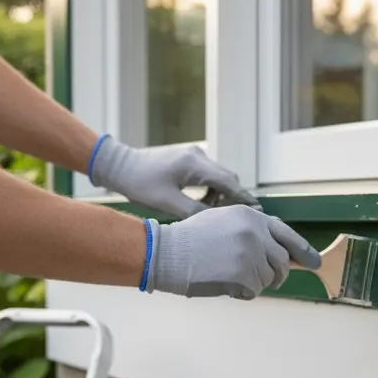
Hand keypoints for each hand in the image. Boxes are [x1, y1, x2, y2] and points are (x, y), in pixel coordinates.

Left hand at [90, 138, 257, 219]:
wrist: (119, 165)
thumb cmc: (139, 184)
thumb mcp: (167, 203)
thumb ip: (194, 212)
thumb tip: (217, 222)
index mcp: (195, 165)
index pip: (229, 182)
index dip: (244, 199)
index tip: (258, 213)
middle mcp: (198, 156)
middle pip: (228, 178)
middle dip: (234, 198)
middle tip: (237, 218)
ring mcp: (193, 155)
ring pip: (218, 177)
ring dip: (220, 194)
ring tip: (212, 213)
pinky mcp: (187, 159)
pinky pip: (207, 175)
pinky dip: (210, 189)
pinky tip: (200, 203)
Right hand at [146, 205, 321, 299]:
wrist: (167, 252)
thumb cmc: (191, 240)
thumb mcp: (224, 221)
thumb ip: (252, 231)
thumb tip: (279, 250)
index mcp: (252, 217)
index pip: (287, 235)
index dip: (303, 251)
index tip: (315, 262)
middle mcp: (255, 232)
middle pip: (282, 262)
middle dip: (275, 275)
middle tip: (261, 280)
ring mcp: (251, 253)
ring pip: (269, 279)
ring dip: (254, 283)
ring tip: (229, 276)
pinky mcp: (244, 273)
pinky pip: (255, 291)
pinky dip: (243, 293)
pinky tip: (224, 285)